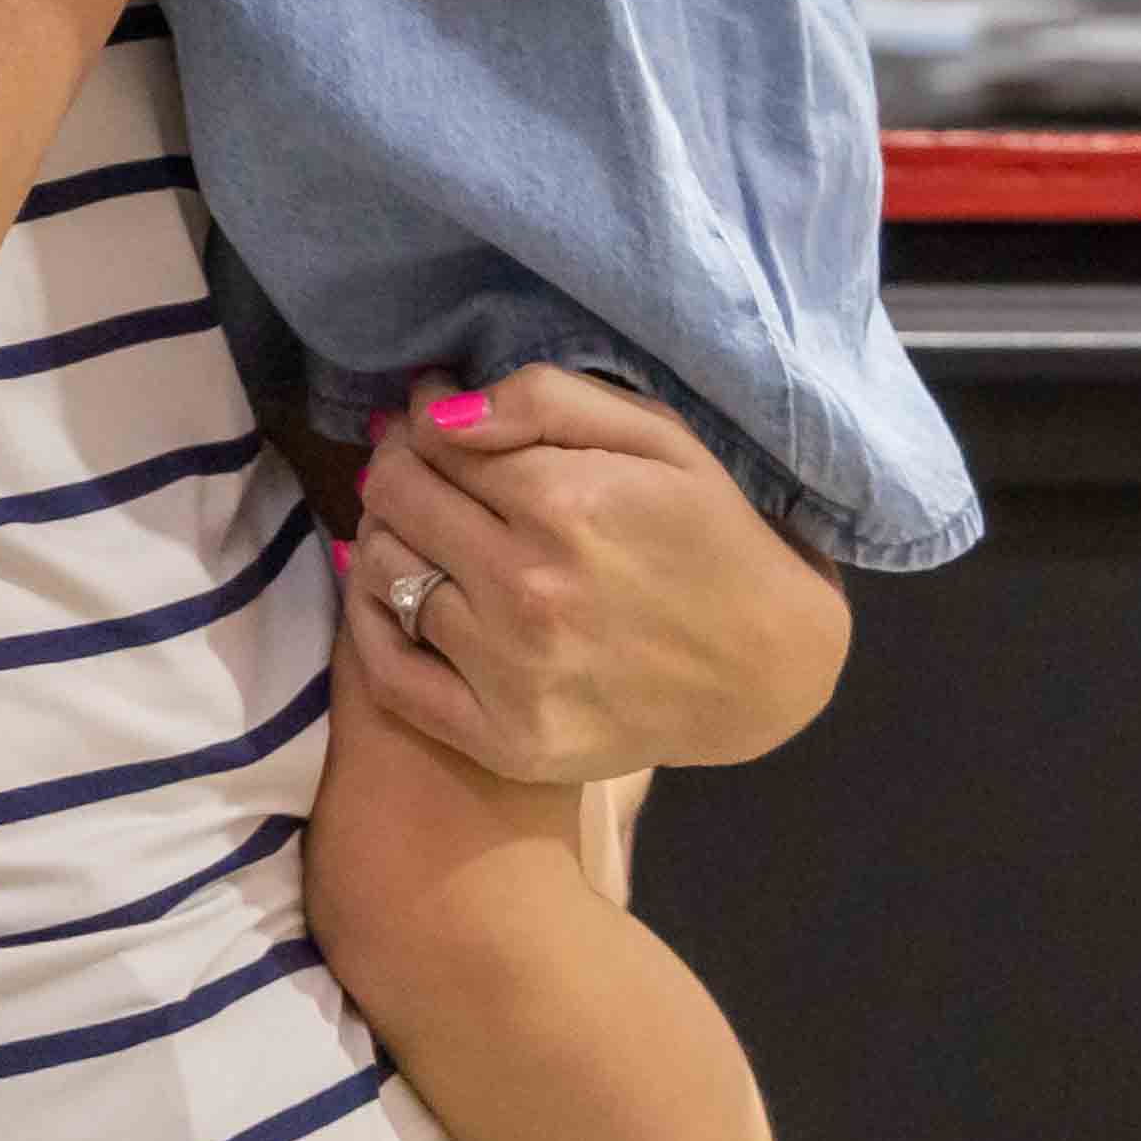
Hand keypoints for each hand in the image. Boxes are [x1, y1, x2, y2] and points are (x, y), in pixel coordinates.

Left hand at [337, 365, 853, 788]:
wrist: (769, 669)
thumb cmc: (712, 536)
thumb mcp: (659, 439)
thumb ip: (545, 400)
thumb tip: (438, 406)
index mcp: (567, 506)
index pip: (434, 442)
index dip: (423, 423)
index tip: (434, 422)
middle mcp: (529, 590)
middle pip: (396, 501)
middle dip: (397, 469)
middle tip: (421, 469)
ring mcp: (512, 673)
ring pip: (382, 574)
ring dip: (384, 537)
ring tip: (421, 528)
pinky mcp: (505, 740)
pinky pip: (388, 674)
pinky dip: (371, 624)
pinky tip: (396, 595)